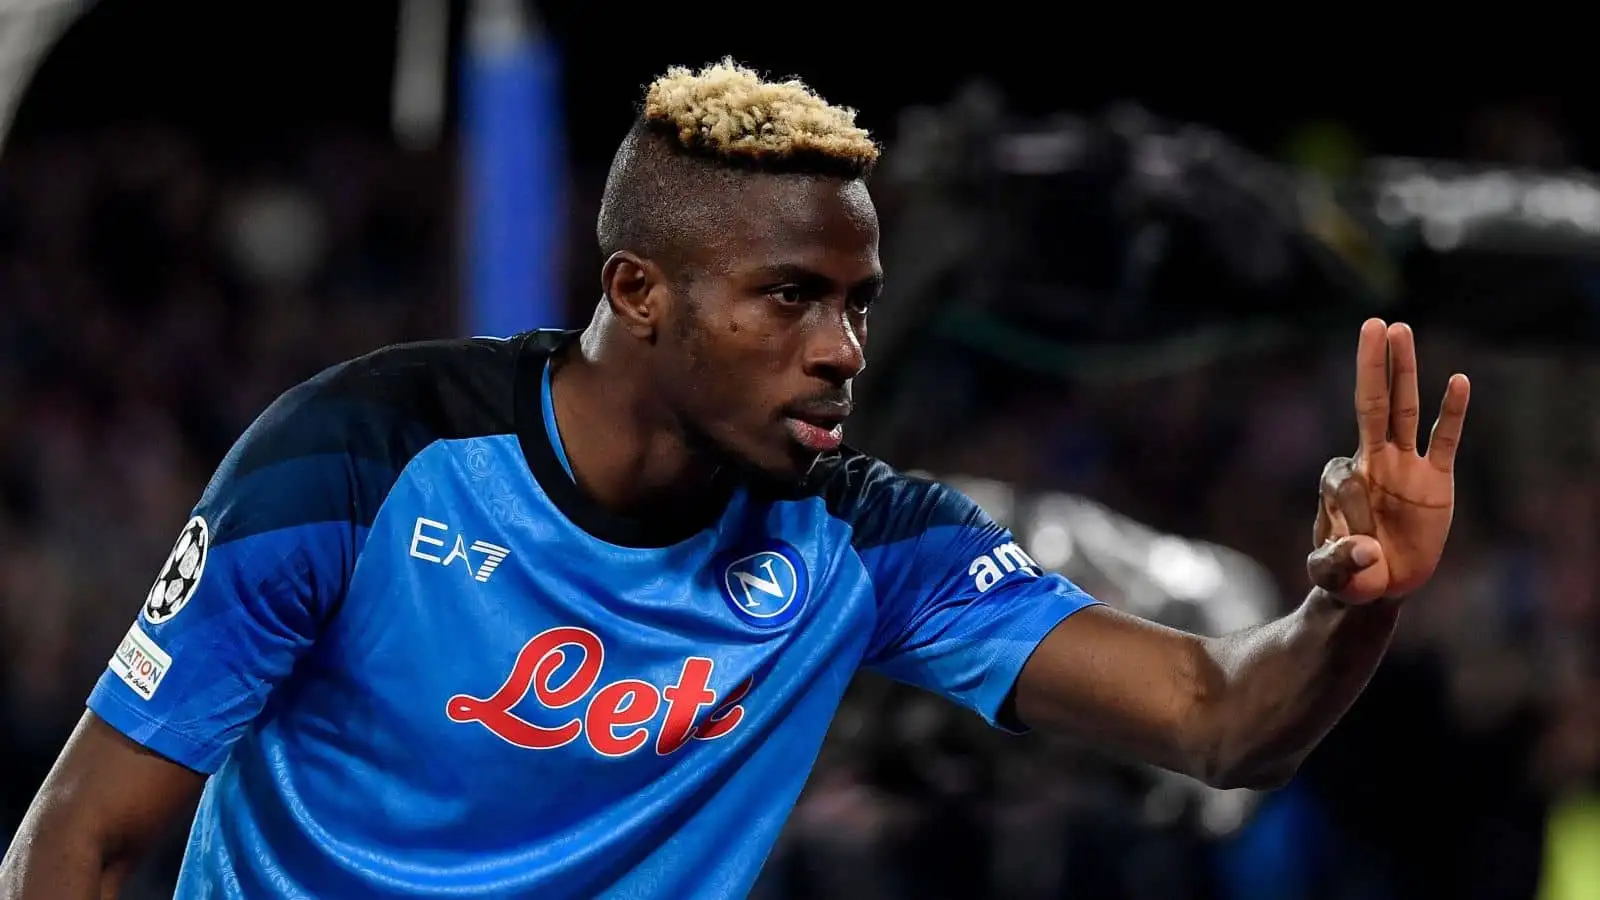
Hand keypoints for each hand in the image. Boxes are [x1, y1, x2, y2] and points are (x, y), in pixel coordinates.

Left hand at [1307, 320, 1470, 603]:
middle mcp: (1372, 463)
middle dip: (1371, 367)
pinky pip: (1444, 440)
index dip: (1351, 511)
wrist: (1377, 582)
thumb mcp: (1331, 575)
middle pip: (1371, 404)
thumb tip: (1367, 551)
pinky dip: (1452, 413)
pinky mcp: (1435, 480)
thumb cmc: (1347, 574)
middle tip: (1372, 324)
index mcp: (1341, 482)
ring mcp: (1404, 466)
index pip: (1344, 478)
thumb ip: (1338, 564)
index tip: (1362, 548)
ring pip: (1404, 410)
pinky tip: (1459, 381)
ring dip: (1403, 371)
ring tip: (1400, 329)